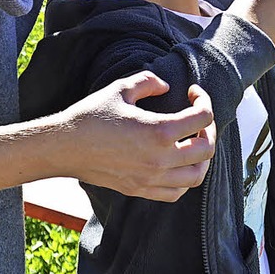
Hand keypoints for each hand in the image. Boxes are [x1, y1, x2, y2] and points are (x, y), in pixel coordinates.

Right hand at [44, 72, 215, 201]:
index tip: (193, 92)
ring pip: (197, 176)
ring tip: (193, 140)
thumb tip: (167, 87)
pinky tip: (177, 162)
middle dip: (209, 129)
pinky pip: (176, 192)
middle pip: (206, 149)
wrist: (65, 147)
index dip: (204, 100)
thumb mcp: (121, 88)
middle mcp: (160, 159)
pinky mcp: (141, 190)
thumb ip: (149, 81)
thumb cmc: (92, 115)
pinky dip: (186, 178)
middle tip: (198, 117)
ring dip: (202, 157)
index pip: (202, 118)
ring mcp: (151, 179)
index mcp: (158, 131)